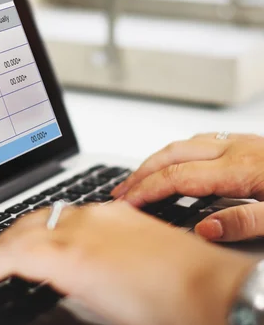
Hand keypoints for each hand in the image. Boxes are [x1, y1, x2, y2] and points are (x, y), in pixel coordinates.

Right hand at [0, 203, 253, 324]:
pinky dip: (47, 226)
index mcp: (71, 254)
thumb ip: (58, 286)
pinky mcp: (117, 209)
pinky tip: (47, 239)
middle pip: (18, 230)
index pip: (7, 255)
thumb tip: (37, 281)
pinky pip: (68, 212)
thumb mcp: (97, 308)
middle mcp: (80, 225)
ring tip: (5, 256)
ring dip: (17, 236)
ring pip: (41, 215)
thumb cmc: (166, 310)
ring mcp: (99, 212)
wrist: (214, 288)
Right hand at [112, 133, 263, 241]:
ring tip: (140, 178)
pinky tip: (177, 163)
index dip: (147, 189)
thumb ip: (245, 223)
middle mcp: (236, 149)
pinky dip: (178, 153)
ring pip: (185, 145)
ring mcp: (242, 143)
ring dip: (157, 160)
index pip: (177, 176)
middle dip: (141, 173)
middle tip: (121, 191)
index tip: (127, 203)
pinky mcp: (250, 144)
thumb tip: (205, 229)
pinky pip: (202, 141)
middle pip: (172, 154)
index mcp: (240, 168)